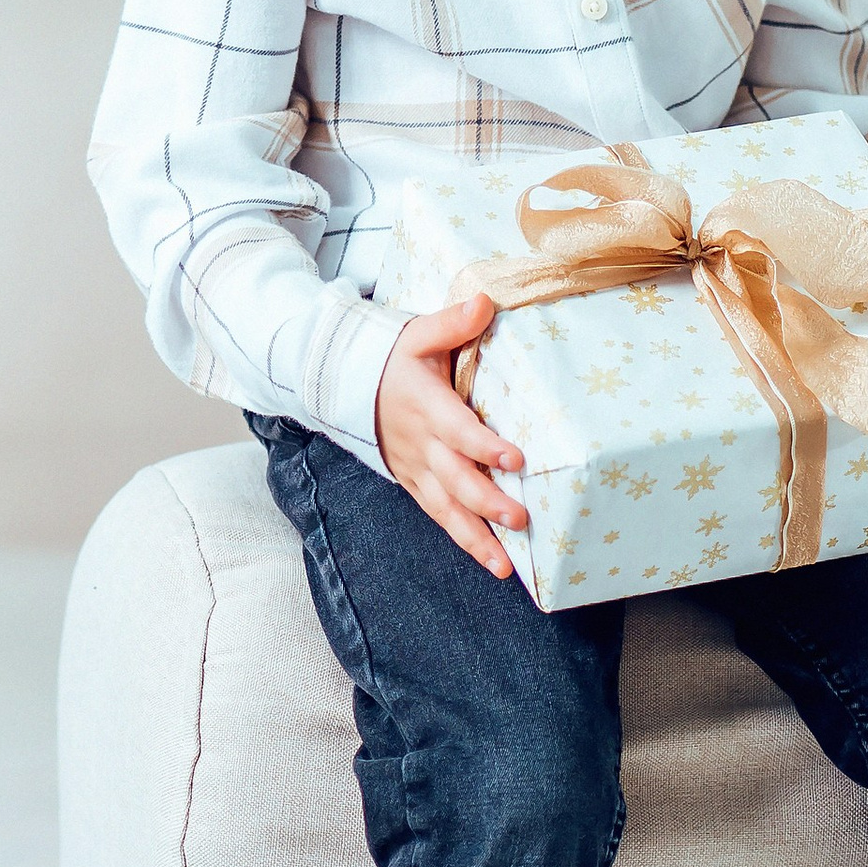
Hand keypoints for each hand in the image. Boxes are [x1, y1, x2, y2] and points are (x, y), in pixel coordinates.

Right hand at [374, 298, 529, 582]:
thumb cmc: (393, 358)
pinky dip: (464, 541)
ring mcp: (416, 469)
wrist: (346, 386)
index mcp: (425, 405)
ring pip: (446, 508)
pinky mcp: (414, 485)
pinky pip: (439, 517)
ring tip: (506, 564)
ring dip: (476, 537)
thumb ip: (452, 322)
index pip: (458, 429)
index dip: (484, 445)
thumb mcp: (417, 333)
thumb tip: (485, 302)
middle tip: (521, 516)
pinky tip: (494, 562)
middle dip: (487, 501)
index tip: (515, 458)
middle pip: (455, 478)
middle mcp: (421, 444)